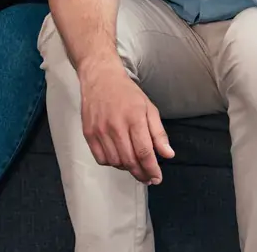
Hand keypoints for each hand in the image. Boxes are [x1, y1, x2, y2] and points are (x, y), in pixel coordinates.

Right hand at [80, 60, 174, 183]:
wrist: (100, 78)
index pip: (144, 152)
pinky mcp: (88, 133)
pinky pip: (101, 158)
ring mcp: (100, 130)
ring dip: (126, 168)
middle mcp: (116, 126)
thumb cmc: (127, 93)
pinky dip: (111, 163)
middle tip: (148, 178)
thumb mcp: (149, 108)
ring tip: (133, 165)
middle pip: (130, 160)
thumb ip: (158, 133)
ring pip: (115, 162)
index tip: (157, 178)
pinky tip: (118, 157)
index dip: (152, 169)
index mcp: (134, 118)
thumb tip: (168, 155)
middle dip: (141, 174)